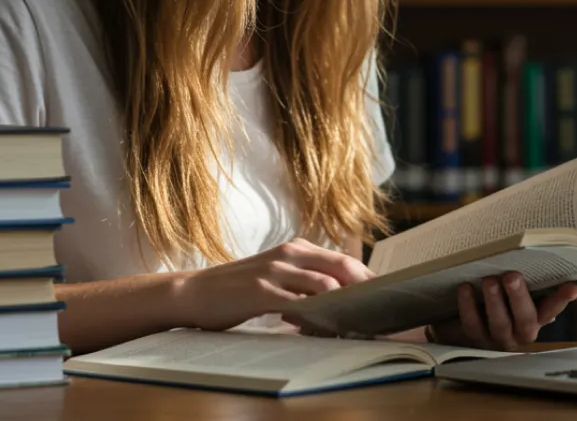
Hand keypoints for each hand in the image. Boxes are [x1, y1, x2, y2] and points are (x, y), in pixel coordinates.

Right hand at [177, 237, 373, 331]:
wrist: (194, 291)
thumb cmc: (237, 288)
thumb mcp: (275, 274)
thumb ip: (302, 280)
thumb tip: (336, 296)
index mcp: (295, 248)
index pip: (342, 259)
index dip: (365, 277)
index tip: (382, 294)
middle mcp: (288, 254)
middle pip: (340, 266)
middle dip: (363, 287)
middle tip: (378, 308)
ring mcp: (274, 271)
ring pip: (323, 283)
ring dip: (342, 304)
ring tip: (353, 322)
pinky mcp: (260, 291)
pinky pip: (296, 302)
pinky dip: (314, 315)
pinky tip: (320, 327)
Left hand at [428, 272, 576, 351]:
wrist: (466, 328)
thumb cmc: (498, 304)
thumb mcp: (514, 295)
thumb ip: (527, 283)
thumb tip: (533, 254)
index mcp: (535, 319)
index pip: (551, 309)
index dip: (561, 300)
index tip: (573, 287)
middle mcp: (520, 333)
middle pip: (525, 319)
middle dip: (519, 297)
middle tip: (512, 276)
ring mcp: (498, 339)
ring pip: (499, 324)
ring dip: (494, 302)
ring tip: (489, 280)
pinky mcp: (474, 340)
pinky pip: (472, 325)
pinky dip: (468, 306)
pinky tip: (465, 287)